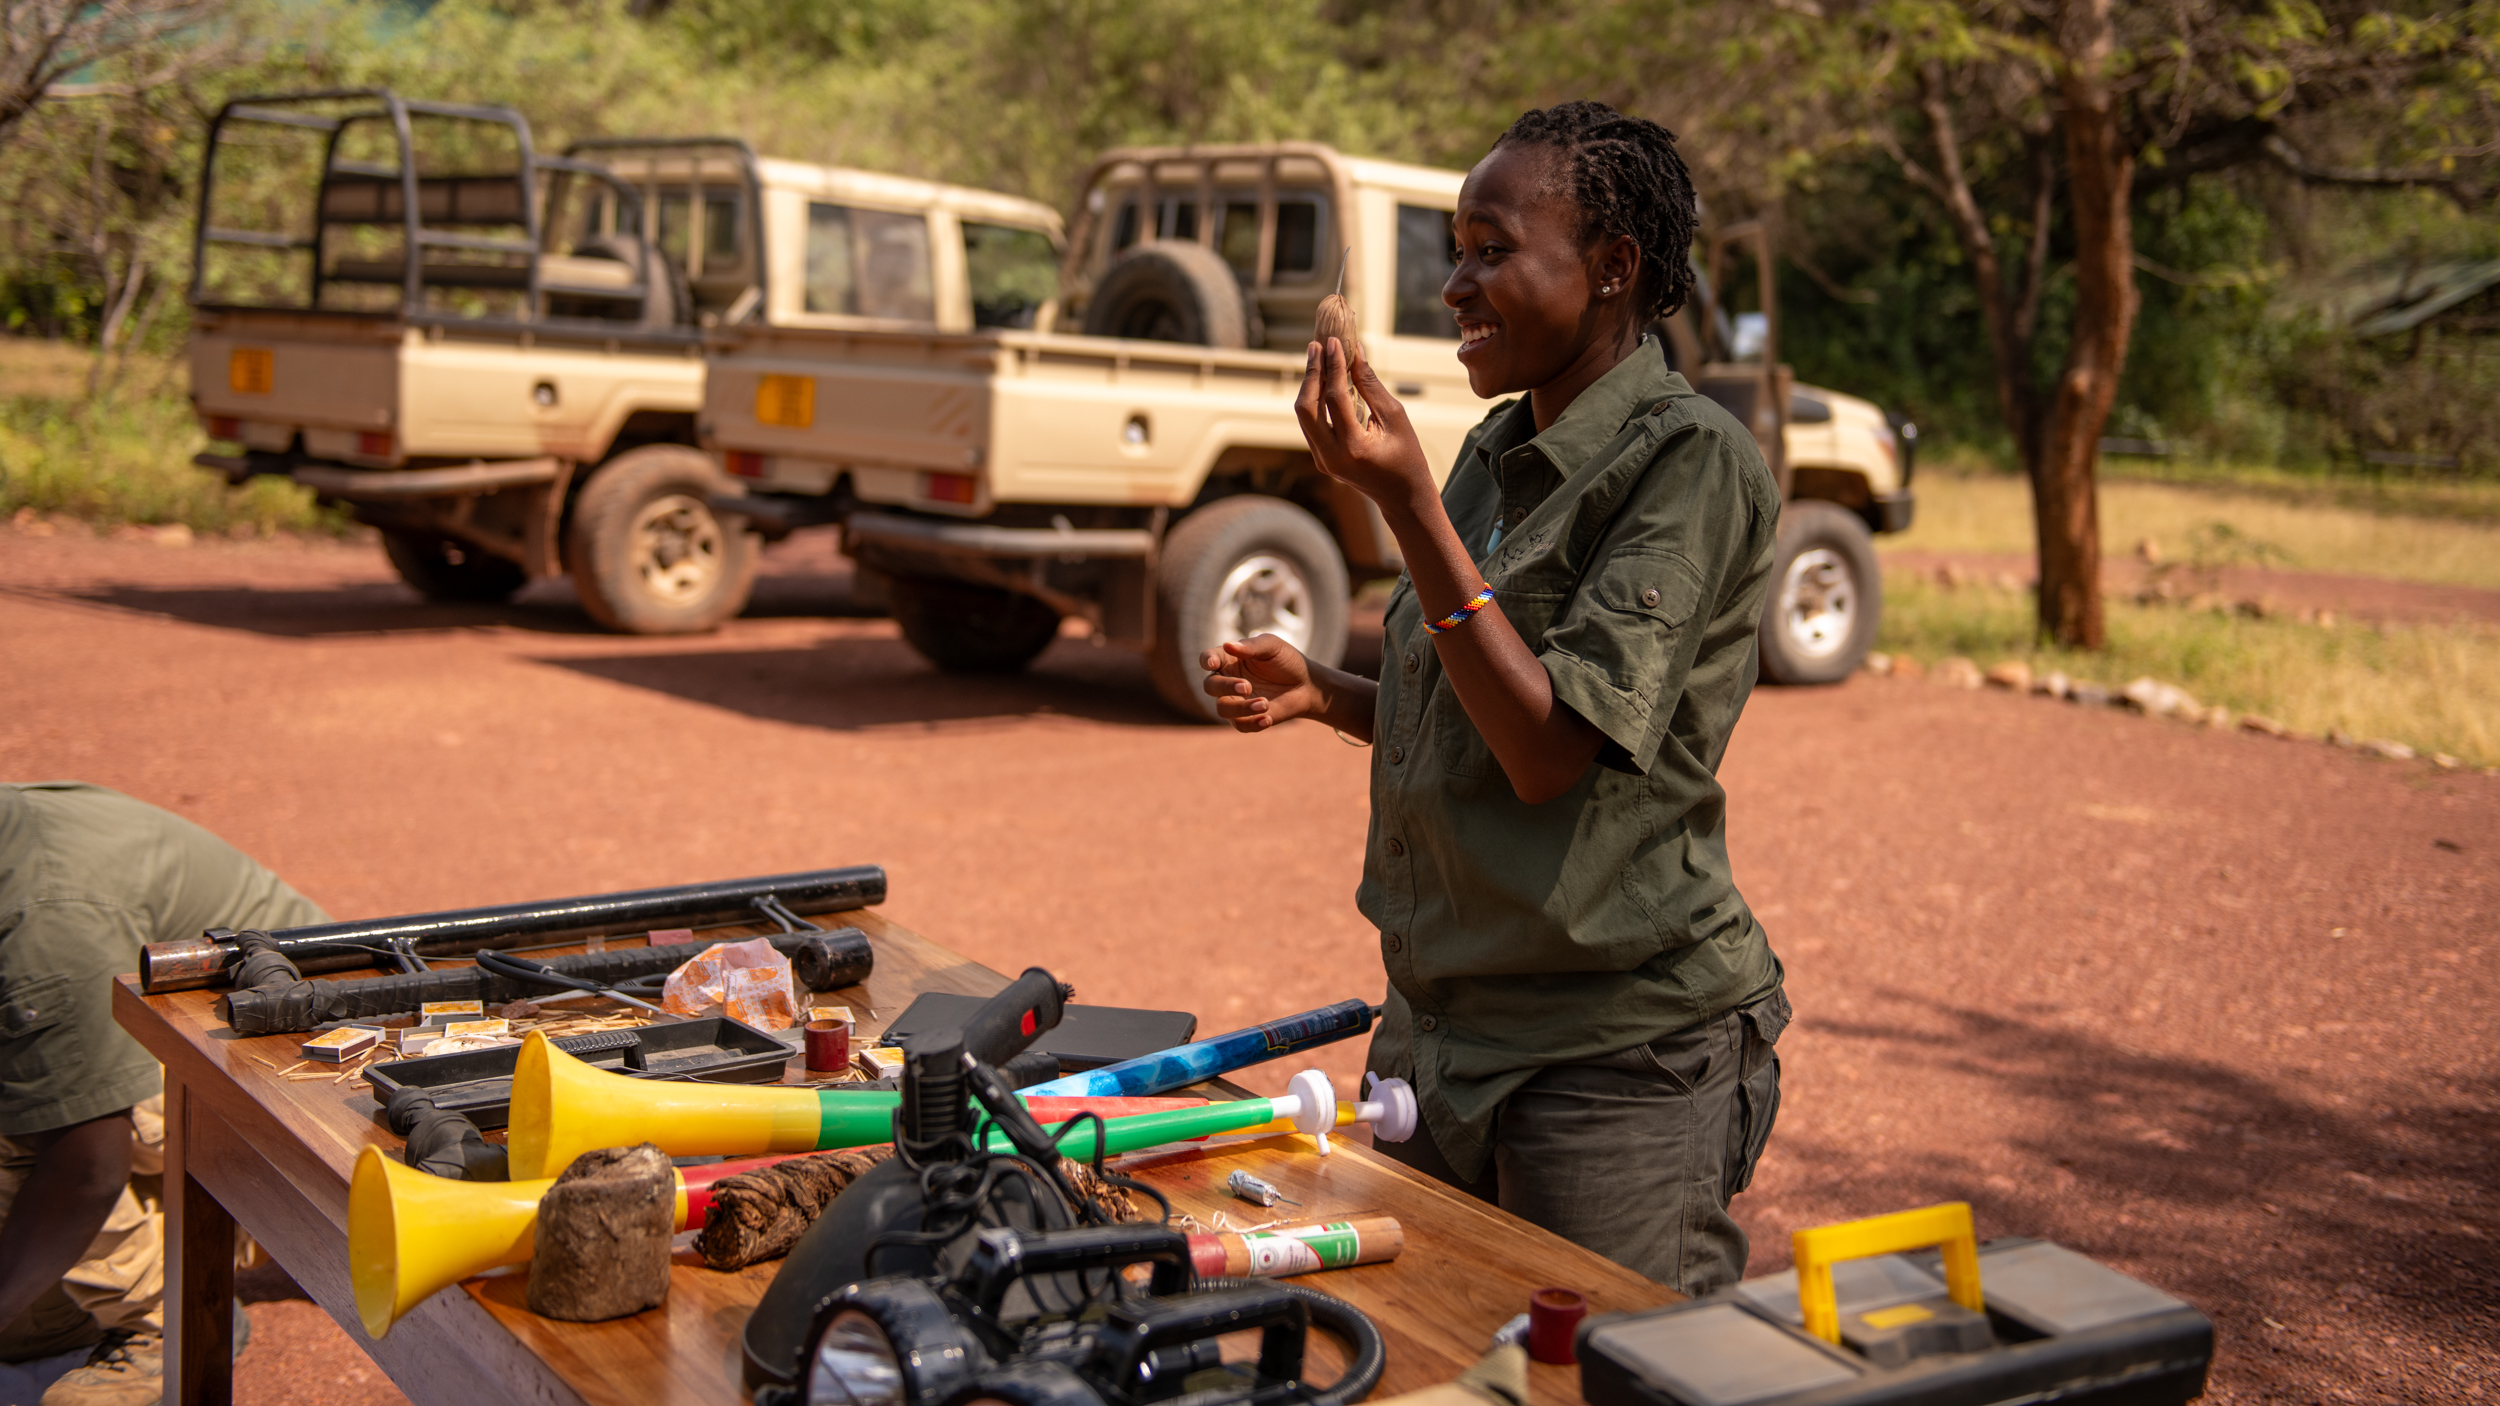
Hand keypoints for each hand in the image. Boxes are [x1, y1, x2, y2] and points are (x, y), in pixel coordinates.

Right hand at [1200, 634, 1324, 732]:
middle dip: (1225, 687)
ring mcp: (1235, 701)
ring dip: (1241, 708)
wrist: (1306, 685)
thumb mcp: (1273, 647)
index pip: (1208, 659)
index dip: (1207, 660)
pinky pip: (1239, 725)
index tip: (1213, 663)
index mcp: (1229, 659)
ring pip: (1222, 709)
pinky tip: (1267, 718)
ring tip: (1265, 704)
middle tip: (1247, 686)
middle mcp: (1227, 681)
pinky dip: (1252, 723)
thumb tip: (1228, 645)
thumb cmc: (1287, 661)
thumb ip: (1252, 647)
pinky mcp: (1246, 719)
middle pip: (1210, 686)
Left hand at [1295, 337, 1434, 519]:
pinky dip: (1315, 399)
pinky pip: (1311, 423)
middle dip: (1311, 373)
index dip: (1333, 366)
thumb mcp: (1395, 417)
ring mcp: (1322, 460)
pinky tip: (1322, 378)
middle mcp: (1331, 456)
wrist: (1402, 496)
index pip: (1334, 398)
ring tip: (1318, 356)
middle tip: (1317, 345)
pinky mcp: (1320, 459)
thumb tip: (1355, 351)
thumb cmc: (1406, 456)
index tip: (1334, 341)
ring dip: (1310, 384)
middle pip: (1306, 408)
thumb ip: (1370, 385)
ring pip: (1304, 415)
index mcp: (1353, 448)